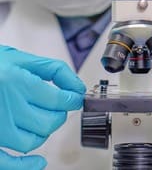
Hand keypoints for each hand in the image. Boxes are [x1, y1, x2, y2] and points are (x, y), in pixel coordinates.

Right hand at [0, 46, 85, 169]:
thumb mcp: (19, 58)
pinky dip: (24, 165)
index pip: (59, 100)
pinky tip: (38, 162)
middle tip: (56, 106)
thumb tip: (77, 86)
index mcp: (15, 82)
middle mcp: (5, 107)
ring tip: (40, 119)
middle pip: (49, 122)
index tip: (74, 97)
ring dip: (43, 132)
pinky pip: (6, 162)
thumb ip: (53, 69)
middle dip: (59, 114)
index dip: (72, 99)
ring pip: (33, 141)